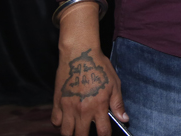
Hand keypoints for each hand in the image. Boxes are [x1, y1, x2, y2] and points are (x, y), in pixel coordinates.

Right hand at [51, 4, 127, 135]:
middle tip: (89, 133)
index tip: (105, 135)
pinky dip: (60, 124)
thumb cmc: (99, 67)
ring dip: (72, 133)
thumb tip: (125, 119)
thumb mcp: (114, 84)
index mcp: (98, 106)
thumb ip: (118, 104)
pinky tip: (66, 120)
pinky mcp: (57, 102)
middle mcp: (82, 110)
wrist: (80, 54)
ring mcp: (68, 107)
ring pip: (66, 133)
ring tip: (77, 129)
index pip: (103, 132)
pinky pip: (55, 122)